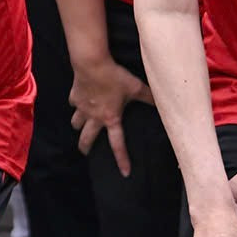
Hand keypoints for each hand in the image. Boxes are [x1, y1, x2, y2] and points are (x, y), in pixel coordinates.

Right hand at [67, 57, 146, 175]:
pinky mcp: (74, 96)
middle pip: (86, 138)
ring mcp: (82, 107)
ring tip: (80, 126)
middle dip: (85, 147)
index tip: (124, 173)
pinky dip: (75, 104)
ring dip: (78, 126)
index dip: (122, 159)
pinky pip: (73, 104)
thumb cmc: (114, 76)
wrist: (92, 63)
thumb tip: (163, 101)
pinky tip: (78, 100)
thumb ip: (148, 96)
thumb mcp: (135, 87)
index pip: (117, 144)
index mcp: (110, 118)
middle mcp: (94, 117)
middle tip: (85, 152)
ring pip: (76, 123)